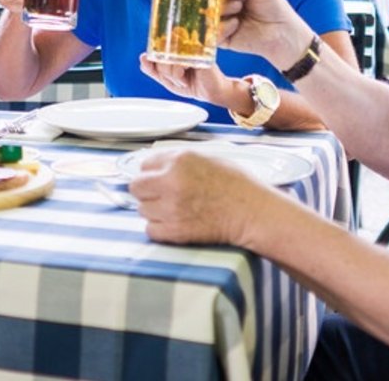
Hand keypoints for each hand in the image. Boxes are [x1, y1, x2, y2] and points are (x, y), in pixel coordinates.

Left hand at [129, 149, 276, 246]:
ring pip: (142, 209)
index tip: (158, 180)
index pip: (144, 165)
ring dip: (154, 211)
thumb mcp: (207, 158)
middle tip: (162, 196)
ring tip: (175, 211)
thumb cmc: (237, 186)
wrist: (253, 213)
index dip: (152, 173)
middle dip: (147, 192)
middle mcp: (171, 182)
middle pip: (136, 187)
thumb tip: (157, 165)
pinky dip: (160, 229)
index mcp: (179, 160)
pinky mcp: (175, 230)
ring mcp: (171, 207)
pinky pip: (151, 229)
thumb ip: (179, 160)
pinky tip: (175, 224)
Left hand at [138, 54, 236, 107]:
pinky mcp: (197, 54)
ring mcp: (189, 49)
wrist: (213, 91)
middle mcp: (181, 47)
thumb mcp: (169, 81)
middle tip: (175, 80)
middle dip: (165, 74)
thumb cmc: (193, 84)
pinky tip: (186, 79)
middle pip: (159, 59)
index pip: (154, 52)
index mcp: (174, 51)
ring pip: (167, 63)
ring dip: (173, 77)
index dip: (149, 60)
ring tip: (183, 81)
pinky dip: (178, 75)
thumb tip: (142, 58)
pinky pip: (178, 64)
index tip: (147, 61)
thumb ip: (155, 70)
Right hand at [218, 0, 314, 67]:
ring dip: (222, 9)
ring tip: (238, 10)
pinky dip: (223, 27)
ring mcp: (220, 19)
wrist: (283, 34)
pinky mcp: (221, 37)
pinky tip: (236, 25)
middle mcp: (222, 1)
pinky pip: (211, 31)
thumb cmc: (275, 7)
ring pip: (206, 12)